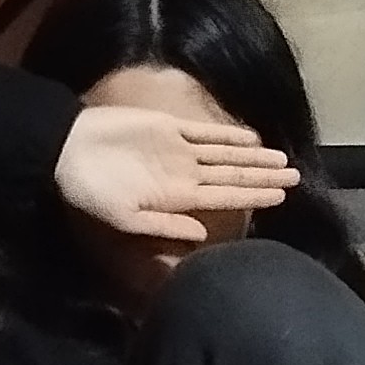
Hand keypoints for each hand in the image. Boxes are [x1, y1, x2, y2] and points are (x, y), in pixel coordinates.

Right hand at [53, 106, 296, 246]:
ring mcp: (179, 151)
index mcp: (178, 198)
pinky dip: (228, 134)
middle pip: (235, 176)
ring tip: (283, 160)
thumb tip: (202, 236)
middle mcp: (185, 175)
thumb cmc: (91, 191)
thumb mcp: (123, 218)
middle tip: (297, 178)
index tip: (282, 198)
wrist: (67, 149)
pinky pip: (205, 132)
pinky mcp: (168, 128)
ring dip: (254, 157)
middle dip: (266, 178)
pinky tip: (251, 138)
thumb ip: (163, 226)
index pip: (226, 197)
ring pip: (227, 155)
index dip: (255, 196)